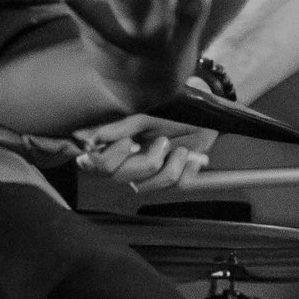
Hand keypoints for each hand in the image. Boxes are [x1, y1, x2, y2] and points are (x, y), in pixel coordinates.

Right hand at [73, 111, 217, 191]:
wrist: (202, 114)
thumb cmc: (170, 112)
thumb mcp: (147, 115)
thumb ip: (123, 127)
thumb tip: (95, 138)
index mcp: (120, 148)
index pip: (101, 165)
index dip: (114, 157)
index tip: (131, 142)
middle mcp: (131, 165)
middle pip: (122, 179)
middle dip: (146, 163)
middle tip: (163, 142)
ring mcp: (153, 176)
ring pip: (149, 186)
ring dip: (168, 166)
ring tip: (181, 149)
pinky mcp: (177, 180)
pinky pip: (177, 186)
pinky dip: (187, 170)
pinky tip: (193, 158)